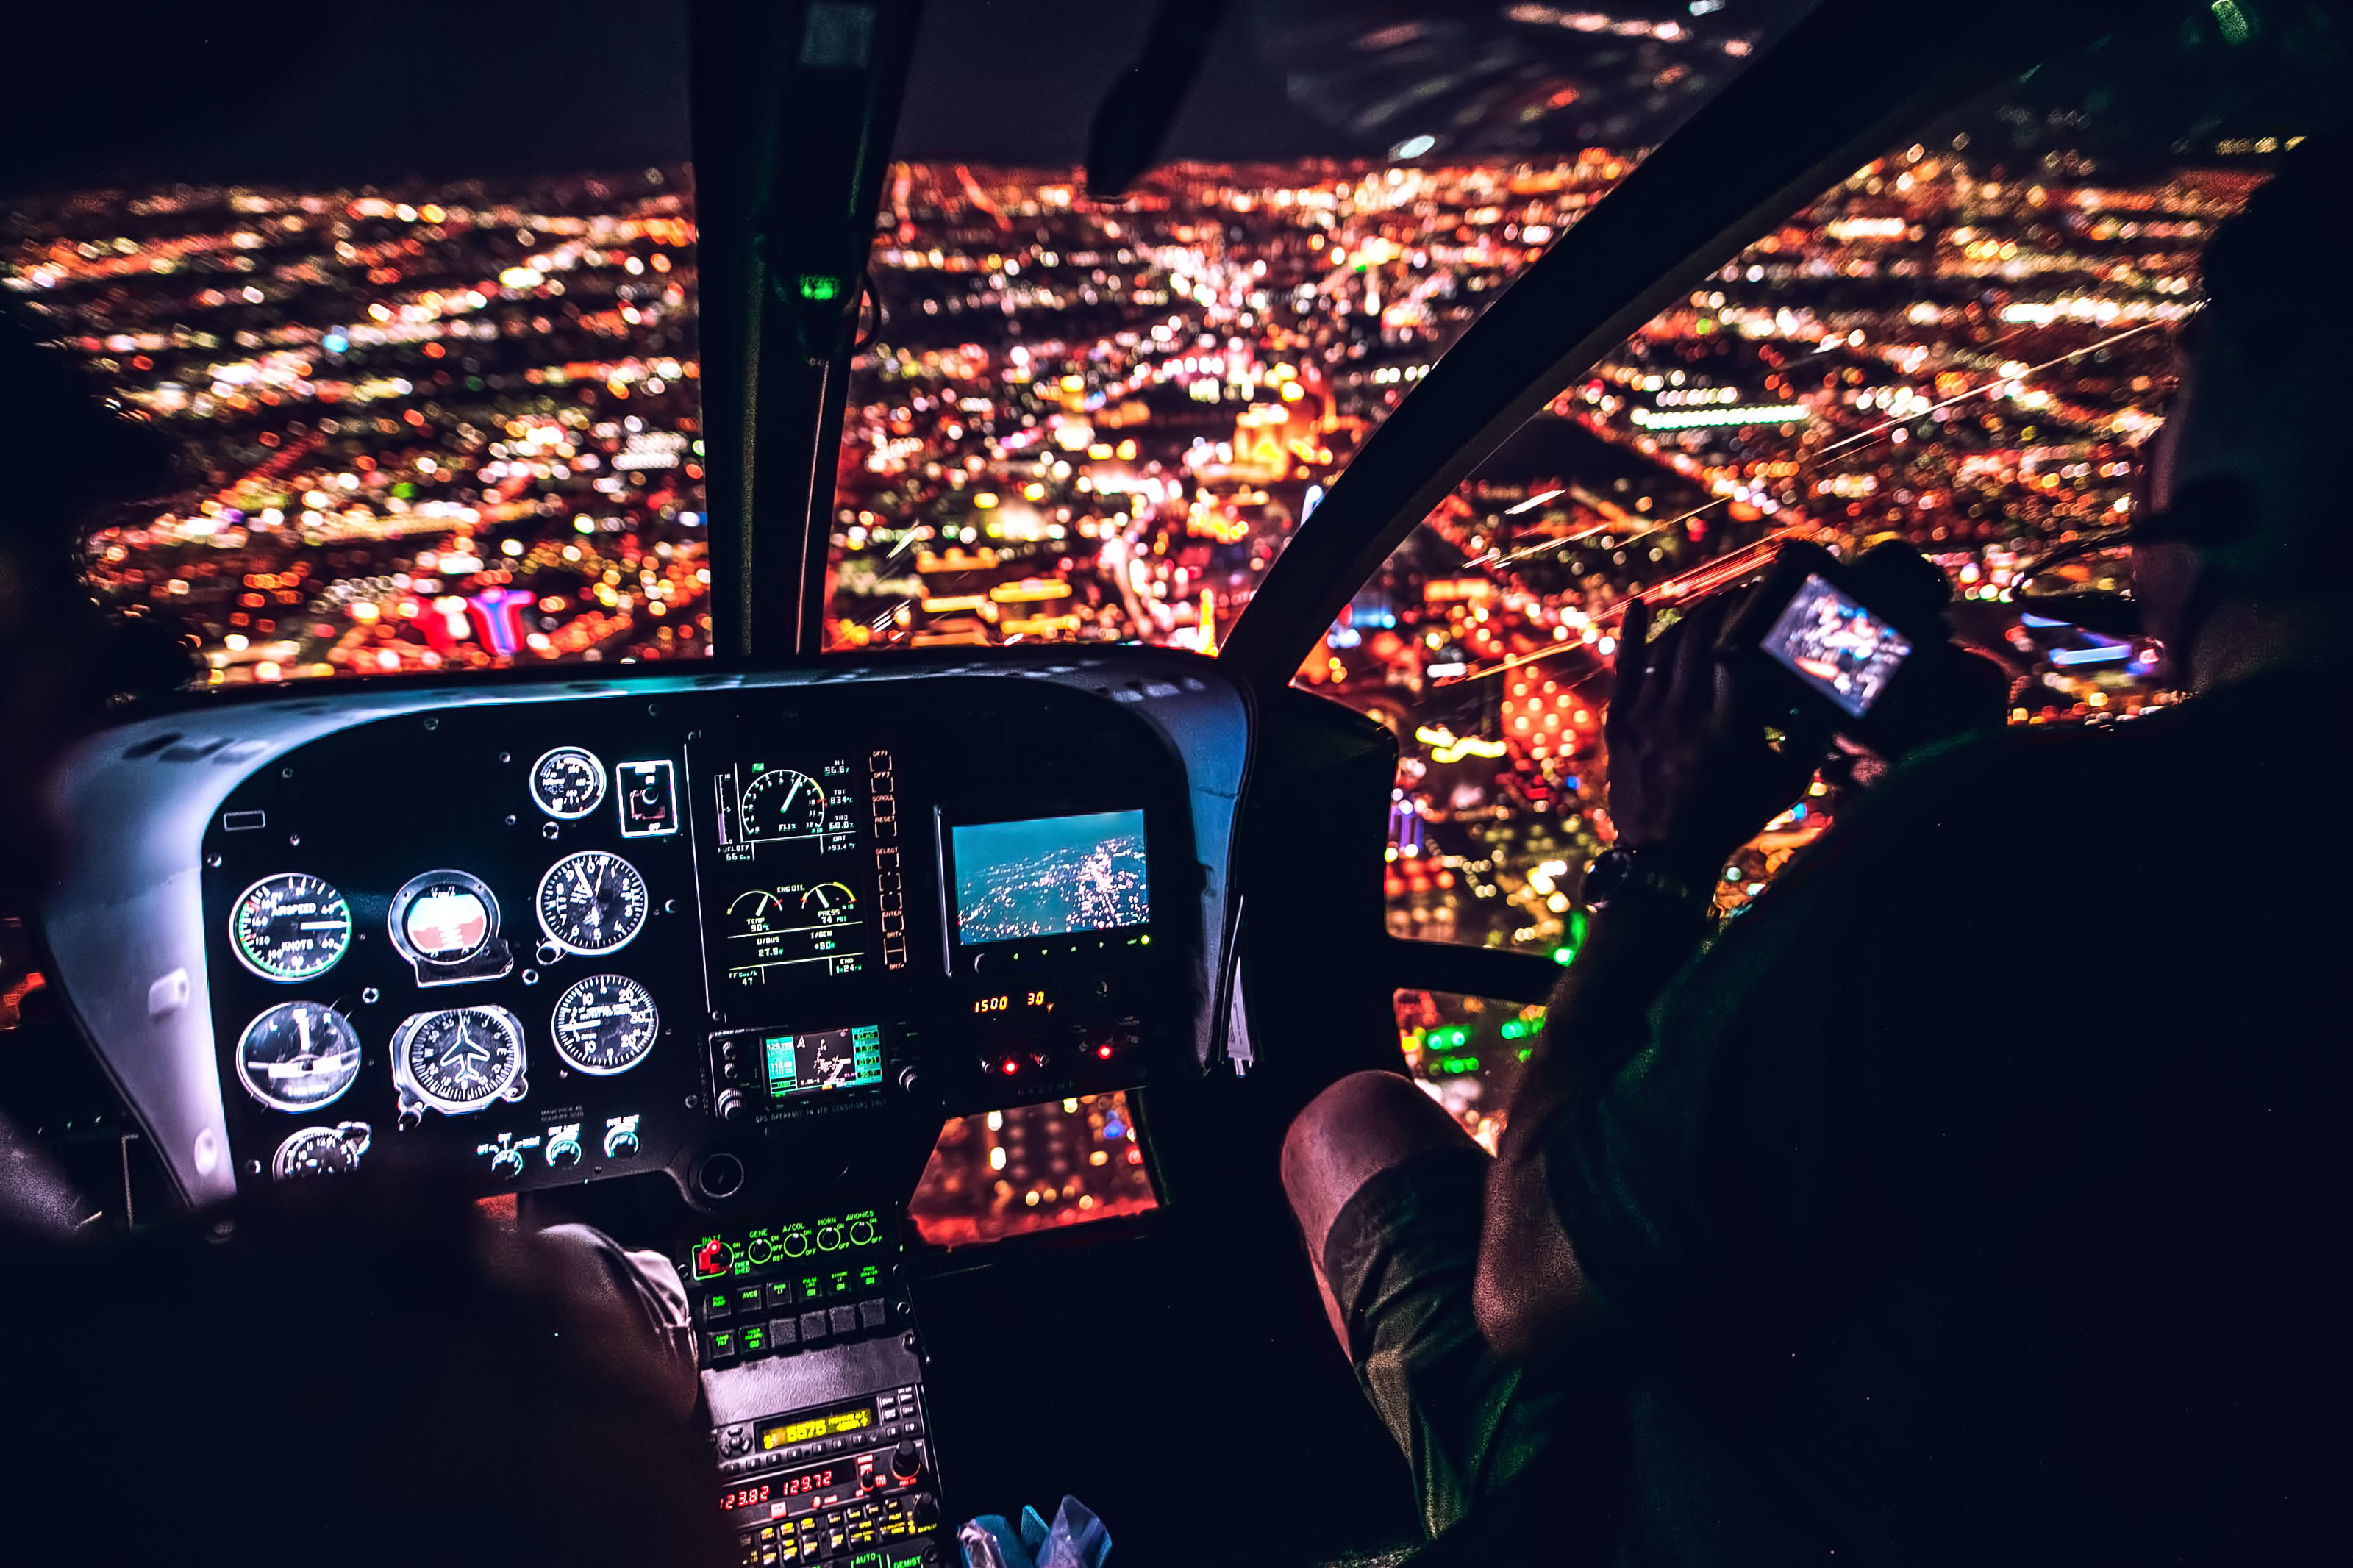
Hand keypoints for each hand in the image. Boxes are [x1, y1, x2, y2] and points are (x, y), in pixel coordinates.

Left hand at [1603, 592, 1817, 879]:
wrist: (1665, 857)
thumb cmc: (1731, 817)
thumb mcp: (1784, 784)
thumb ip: (1810, 740)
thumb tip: (1834, 700)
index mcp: (1729, 726)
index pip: (1737, 647)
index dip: (1749, 612)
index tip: (1763, 596)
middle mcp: (1685, 714)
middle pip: (1701, 637)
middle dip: (1722, 606)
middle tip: (1740, 596)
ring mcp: (1648, 716)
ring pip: (1667, 646)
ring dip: (1690, 617)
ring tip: (1710, 606)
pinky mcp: (1621, 723)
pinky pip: (1626, 667)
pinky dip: (1634, 633)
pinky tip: (1639, 606)